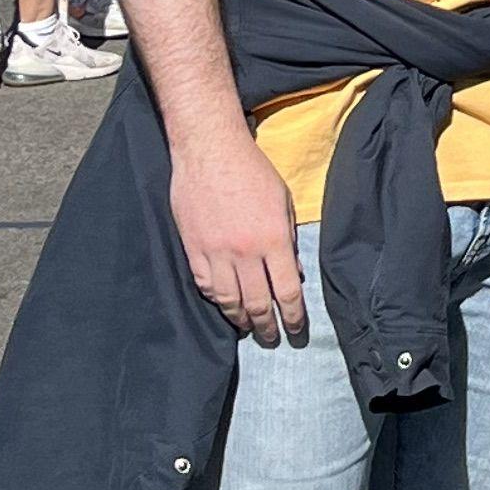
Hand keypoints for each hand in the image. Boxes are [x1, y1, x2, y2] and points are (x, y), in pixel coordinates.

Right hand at [171, 134, 306, 346]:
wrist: (210, 150)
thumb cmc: (253, 171)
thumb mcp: (283, 202)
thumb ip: (289, 239)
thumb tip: (294, 273)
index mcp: (274, 239)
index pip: (287, 291)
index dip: (293, 317)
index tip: (296, 332)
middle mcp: (245, 251)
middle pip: (258, 302)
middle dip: (268, 326)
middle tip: (273, 339)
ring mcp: (216, 252)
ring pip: (229, 300)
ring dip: (241, 320)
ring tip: (249, 329)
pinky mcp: (192, 248)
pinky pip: (204, 285)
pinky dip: (216, 299)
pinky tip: (224, 304)